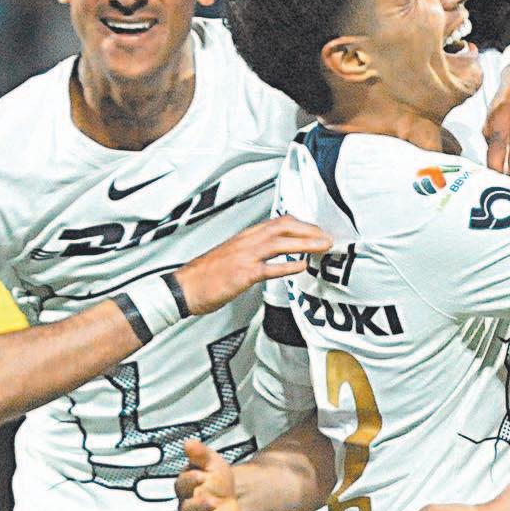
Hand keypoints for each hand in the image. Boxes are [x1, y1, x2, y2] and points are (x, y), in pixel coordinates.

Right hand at [174, 216, 330, 314]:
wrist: (182, 288)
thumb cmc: (204, 276)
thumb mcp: (231, 256)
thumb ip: (251, 252)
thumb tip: (271, 255)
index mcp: (244, 237)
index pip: (278, 222)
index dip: (301, 224)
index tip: (316, 230)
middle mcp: (246, 242)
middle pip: (283, 227)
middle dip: (309, 230)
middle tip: (327, 237)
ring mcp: (244, 257)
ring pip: (280, 243)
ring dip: (305, 243)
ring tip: (323, 247)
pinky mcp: (242, 274)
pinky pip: (269, 268)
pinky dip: (288, 266)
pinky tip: (301, 267)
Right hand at [175, 439, 241, 510]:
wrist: (235, 494)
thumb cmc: (217, 478)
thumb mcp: (211, 461)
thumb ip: (199, 454)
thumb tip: (188, 443)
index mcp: (187, 487)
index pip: (182, 485)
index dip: (190, 481)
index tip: (201, 476)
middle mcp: (189, 506)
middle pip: (187, 509)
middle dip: (198, 506)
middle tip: (212, 500)